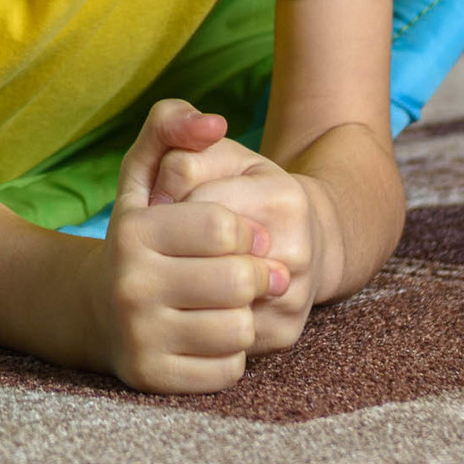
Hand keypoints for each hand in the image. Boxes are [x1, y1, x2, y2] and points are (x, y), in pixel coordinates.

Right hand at [77, 100, 276, 393]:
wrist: (93, 310)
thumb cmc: (138, 235)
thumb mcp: (144, 173)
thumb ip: (172, 126)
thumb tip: (216, 122)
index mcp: (133, 232)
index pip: (224, 228)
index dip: (247, 233)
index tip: (245, 238)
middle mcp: (129, 285)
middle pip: (238, 282)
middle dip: (256, 276)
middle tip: (251, 275)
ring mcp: (139, 337)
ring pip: (238, 330)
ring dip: (244, 316)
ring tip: (227, 305)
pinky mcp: (153, 379)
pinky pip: (228, 370)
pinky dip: (231, 354)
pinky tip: (210, 336)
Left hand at [171, 150, 327, 355]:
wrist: (296, 246)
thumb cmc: (238, 193)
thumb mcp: (211, 154)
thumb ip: (175, 128)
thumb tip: (186, 150)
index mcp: (282, 197)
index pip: (193, 201)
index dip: (165, 201)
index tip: (165, 204)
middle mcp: (298, 250)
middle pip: (201, 252)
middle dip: (173, 245)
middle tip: (171, 240)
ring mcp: (293, 298)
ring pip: (210, 299)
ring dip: (184, 285)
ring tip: (184, 267)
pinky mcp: (283, 336)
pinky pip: (221, 330)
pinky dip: (200, 317)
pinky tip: (198, 298)